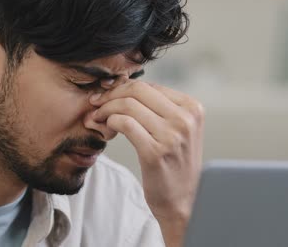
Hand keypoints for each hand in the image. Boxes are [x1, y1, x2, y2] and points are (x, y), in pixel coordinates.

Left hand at [89, 80, 204, 246]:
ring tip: (97, 118)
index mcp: (192, 108)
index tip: (106, 96)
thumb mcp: (178, 130)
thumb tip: (122, 85)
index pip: (150, 86)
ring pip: (128, 105)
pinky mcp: (155, 152)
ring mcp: (172, 136)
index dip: (123, 88)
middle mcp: (185, 119)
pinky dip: (110, 122)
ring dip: (105, 109)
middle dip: (111, 94)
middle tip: (95, 103)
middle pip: (138, 90)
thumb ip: (159, 108)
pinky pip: (124, 124)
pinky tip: (106, 129)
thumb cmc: (175, 164)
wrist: (184, 202)